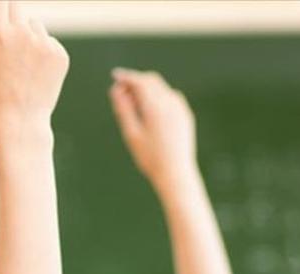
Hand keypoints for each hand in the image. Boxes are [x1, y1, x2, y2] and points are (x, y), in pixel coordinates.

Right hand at [0, 1, 68, 136]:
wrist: (20, 122)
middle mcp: (23, 33)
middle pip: (15, 6)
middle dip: (7, 18)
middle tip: (1, 42)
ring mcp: (44, 42)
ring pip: (32, 24)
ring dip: (24, 35)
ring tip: (16, 65)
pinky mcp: (59, 54)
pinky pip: (47, 41)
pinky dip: (39, 51)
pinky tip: (30, 73)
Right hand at [110, 68, 197, 193]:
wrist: (175, 172)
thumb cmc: (150, 157)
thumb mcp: (131, 133)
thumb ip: (124, 109)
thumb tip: (116, 90)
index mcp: (155, 107)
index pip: (140, 82)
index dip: (126, 76)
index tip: (115, 75)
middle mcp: (170, 102)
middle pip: (151, 80)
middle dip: (136, 81)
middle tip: (120, 91)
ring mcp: (180, 107)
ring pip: (161, 88)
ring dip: (146, 89)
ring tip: (132, 104)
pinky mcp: (184, 114)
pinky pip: (169, 97)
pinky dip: (156, 97)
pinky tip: (147, 112)